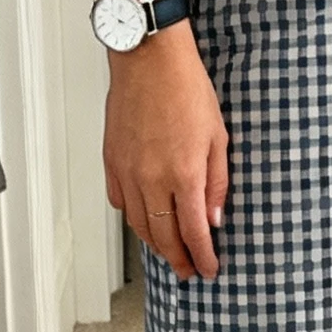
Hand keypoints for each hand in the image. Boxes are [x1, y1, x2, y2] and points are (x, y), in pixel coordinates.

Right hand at [103, 24, 227, 282]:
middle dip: (178, 259)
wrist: (149, 61)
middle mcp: (153, 180)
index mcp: (185, 175)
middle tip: (189, 270)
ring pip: (139, 225)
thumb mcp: (219, 137)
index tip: (209, 270)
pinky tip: (144, 219)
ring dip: (155, 244)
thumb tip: (214, 218)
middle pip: (163, 237)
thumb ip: (217, 182)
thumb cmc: (187, 90)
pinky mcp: (112, 161)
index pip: (194, 233)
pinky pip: (121, 202)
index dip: (202, 257)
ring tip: (168, 252)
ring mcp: (128, 172)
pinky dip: (134, 218)